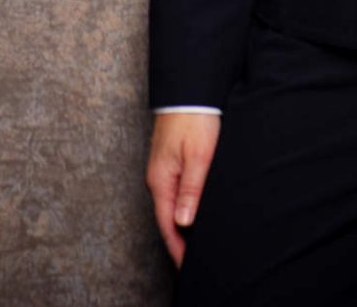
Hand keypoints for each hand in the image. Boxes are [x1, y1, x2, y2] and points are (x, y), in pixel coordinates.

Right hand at [146, 111, 220, 266]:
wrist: (188, 89)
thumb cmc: (194, 119)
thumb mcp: (198, 156)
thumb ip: (191, 190)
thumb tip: (184, 222)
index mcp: (161, 180)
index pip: (167, 224)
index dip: (178, 248)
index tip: (189, 267)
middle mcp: (157, 177)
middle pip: (167, 217)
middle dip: (180, 240)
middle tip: (197, 259)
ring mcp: (162, 169)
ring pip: (172, 204)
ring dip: (183, 224)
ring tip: (197, 242)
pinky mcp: (170, 160)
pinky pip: (175, 192)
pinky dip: (184, 207)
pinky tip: (195, 211)